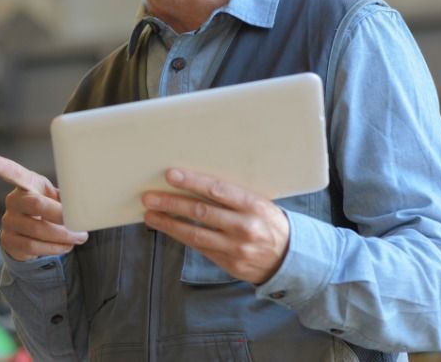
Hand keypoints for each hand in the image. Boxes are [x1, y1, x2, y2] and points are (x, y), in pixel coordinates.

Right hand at [0, 153, 87, 261]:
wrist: (37, 235)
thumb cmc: (52, 208)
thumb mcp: (59, 197)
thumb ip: (70, 196)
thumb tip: (90, 202)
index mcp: (26, 183)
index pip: (11, 172)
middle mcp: (13, 200)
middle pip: (36, 205)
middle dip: (60, 216)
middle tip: (80, 226)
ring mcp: (8, 221)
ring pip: (37, 230)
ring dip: (63, 236)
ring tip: (79, 237)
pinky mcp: (8, 241)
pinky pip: (33, 247)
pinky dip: (54, 248)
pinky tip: (66, 246)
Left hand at [142, 168, 288, 284]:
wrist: (292, 258)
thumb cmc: (268, 222)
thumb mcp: (259, 202)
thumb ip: (233, 195)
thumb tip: (195, 182)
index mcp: (254, 205)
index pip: (218, 190)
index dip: (193, 182)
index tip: (171, 175)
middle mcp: (245, 227)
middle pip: (201, 213)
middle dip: (171, 204)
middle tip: (149, 197)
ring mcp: (237, 248)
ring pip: (195, 234)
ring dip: (168, 223)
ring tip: (150, 215)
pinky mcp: (230, 264)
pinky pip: (200, 248)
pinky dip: (181, 237)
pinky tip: (167, 228)